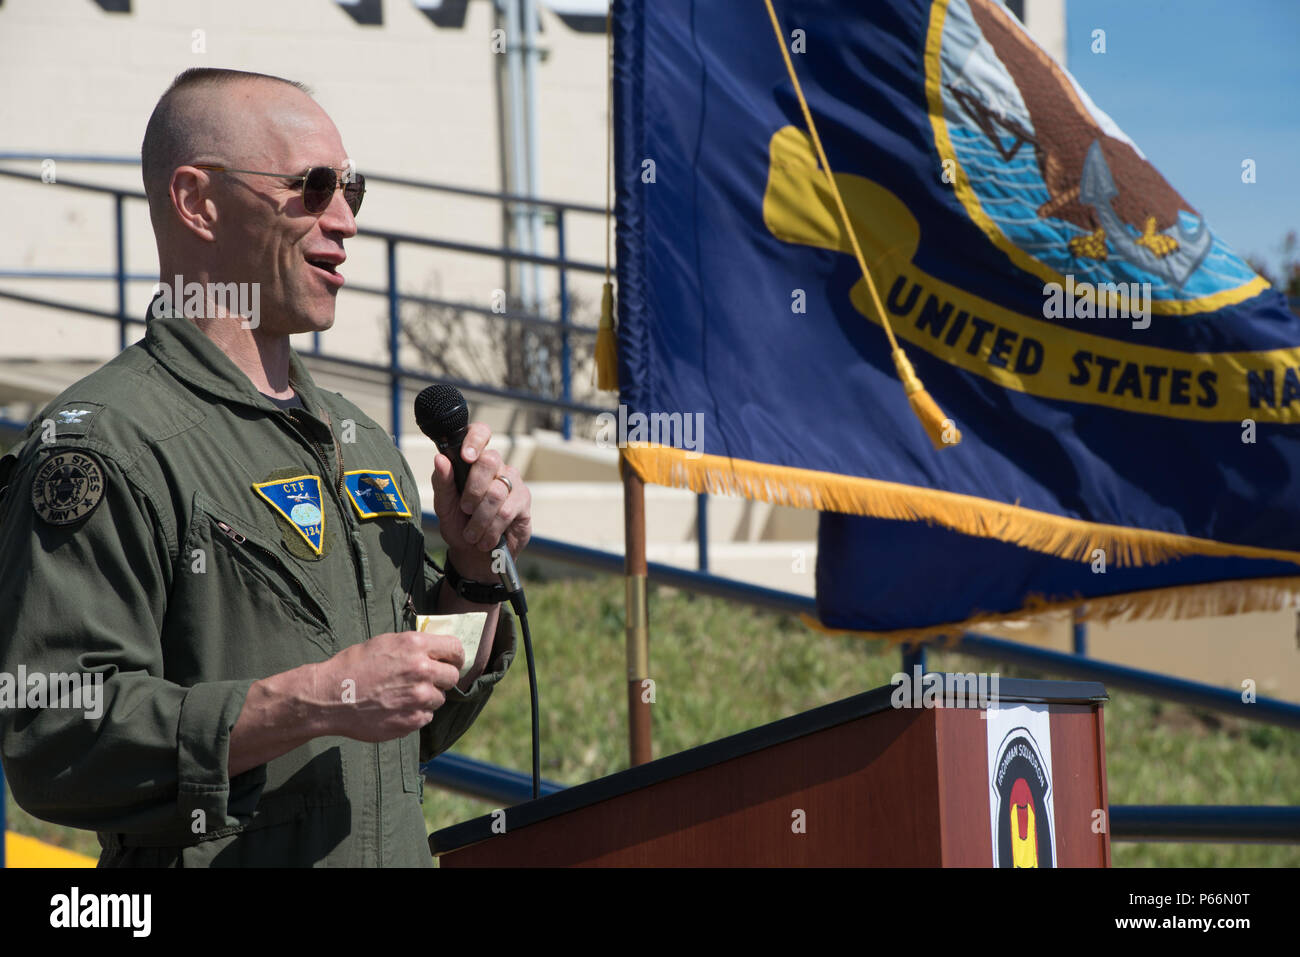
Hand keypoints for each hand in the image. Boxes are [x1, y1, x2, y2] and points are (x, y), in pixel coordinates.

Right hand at [312, 631, 464, 741]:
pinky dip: (415, 714)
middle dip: (441, 679)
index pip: (456, 649)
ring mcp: (419, 698)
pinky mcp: (412, 720)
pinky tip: (395, 708)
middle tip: (423, 681)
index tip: (451, 662)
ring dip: (426, 698)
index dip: (454, 656)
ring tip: (401, 695)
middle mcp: (422, 670)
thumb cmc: (353, 666)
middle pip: (452, 677)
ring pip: (439, 699)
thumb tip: (437, 652)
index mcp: (416, 646)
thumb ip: (415, 647)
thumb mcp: (385, 643)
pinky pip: (426, 716)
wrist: (330, 696)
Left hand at [431, 422, 531, 579]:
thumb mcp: (444, 506)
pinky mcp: (523, 501)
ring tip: (472, 534)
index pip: (480, 433)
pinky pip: (507, 510)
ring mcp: (512, 482)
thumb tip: (440, 458)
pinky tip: (486, 538)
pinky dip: (492, 528)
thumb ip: (442, 482)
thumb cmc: (459, 524)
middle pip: (489, 461)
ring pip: (496, 491)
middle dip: (473, 489)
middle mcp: (496, 467)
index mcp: (474, 461)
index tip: (465, 457)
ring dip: (480, 517)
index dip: (475, 440)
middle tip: (464, 508)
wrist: (475, 555)